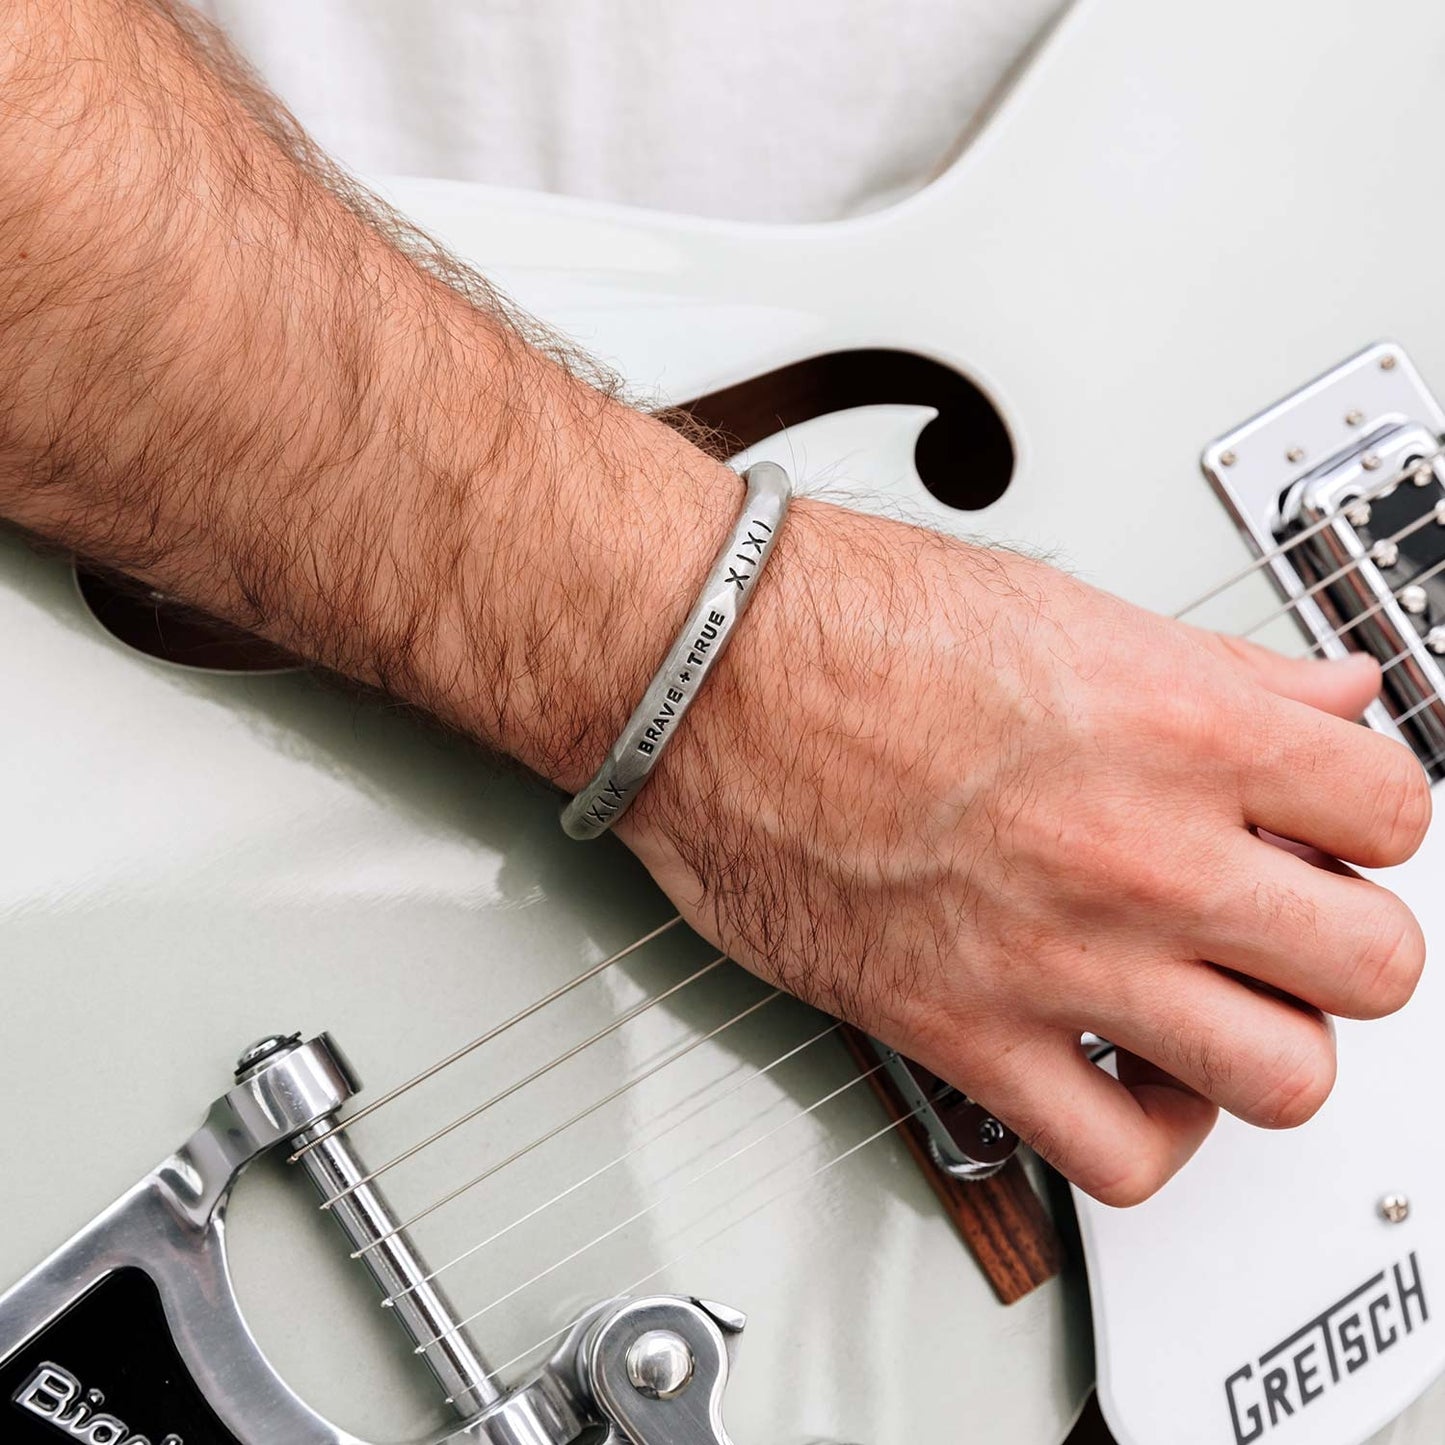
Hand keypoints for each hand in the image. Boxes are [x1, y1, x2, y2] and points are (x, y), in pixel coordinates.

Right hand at [620, 498, 1431, 1204]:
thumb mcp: (1060, 605)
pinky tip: (1126, 1073)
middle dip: (1343, 944)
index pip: (1393, 812)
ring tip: (1213, 1004)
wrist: (702, 669)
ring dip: (1267, 1046)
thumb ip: (1214, 670)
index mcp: (1177, 724)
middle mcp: (1138, 848)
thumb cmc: (844, 621)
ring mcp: (1057, 954)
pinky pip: (1121, 1154)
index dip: (1369, 825)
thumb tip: (1319, 700)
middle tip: (1282, 920)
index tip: (1322, 831)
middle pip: (1373, 964)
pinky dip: (1152, 1133)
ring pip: (1285, 1078)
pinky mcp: (963, 1030)